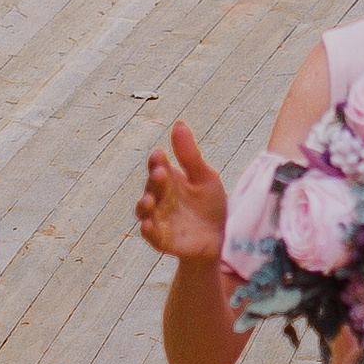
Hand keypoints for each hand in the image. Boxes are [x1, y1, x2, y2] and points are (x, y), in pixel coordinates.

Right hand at [136, 121, 227, 262]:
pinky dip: (147, 230)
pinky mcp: (162, 240)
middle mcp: (160, 198)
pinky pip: (151, 235)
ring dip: (144, 205)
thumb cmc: (210, 206)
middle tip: (160, 174)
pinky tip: (147, 225)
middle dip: (154, 181)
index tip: (160, 155)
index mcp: (169, 180)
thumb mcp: (204, 177)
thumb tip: (178, 123)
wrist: (218, 239)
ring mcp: (159, 219)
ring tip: (149, 201)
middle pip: (152, 186)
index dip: (157, 161)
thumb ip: (189, 154)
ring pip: (145, 210)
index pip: (158, 167)